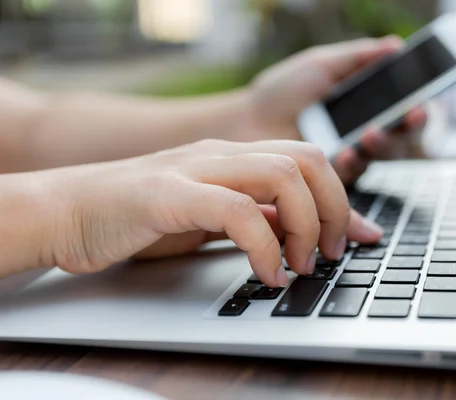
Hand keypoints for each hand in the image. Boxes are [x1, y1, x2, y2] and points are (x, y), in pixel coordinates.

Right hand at [36, 140, 382, 286]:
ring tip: (303, 264)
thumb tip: (309, 236)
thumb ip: (261, 219)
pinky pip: (237, 210)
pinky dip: (264, 247)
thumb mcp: (213, 219)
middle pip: (307, 159)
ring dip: (306, 226)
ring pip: (281, 174)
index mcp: (235, 157)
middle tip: (333, 253)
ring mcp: (195, 169)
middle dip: (336, 209)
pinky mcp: (169, 194)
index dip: (345, 199)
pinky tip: (268, 273)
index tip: (360, 237)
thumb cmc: (141, 217)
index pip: (310, 159)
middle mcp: (221, 155)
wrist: (70, 210)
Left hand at [248, 36, 427, 183]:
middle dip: (409, 127)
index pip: (403, 107)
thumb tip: (397, 45)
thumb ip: (359, 58)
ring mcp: (348, 156)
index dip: (417, 106)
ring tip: (370, 132)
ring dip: (383, 144)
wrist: (247, 120)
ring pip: (381, 157)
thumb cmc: (283, 90)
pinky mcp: (329, 178)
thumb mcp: (322, 65)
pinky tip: (345, 151)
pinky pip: (351, 175)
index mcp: (366, 104)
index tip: (419, 103)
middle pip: (402, 134)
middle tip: (409, 116)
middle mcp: (363, 131)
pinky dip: (352, 163)